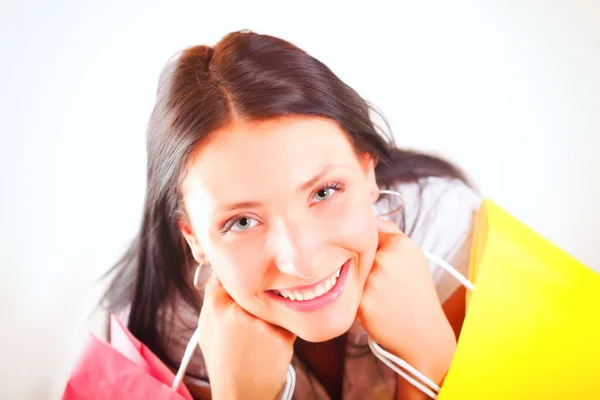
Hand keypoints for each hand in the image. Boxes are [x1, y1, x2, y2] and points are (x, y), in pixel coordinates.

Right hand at [197, 274, 295, 399]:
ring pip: (274, 306)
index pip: (232, 275)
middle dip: (257, 300)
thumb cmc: (222, 359)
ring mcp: (261, 323)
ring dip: (271, 316)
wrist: (239, 393)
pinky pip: (287, 322)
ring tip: (258, 339)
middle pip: (257, 290)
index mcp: (216, 305)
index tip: (245, 283)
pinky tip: (269, 347)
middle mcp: (238, 310)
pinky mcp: (281, 336)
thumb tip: (222, 269)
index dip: (240, 279)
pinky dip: (282, 331)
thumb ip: (215, 297)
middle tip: (251, 323)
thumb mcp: (208, 326)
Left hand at [357, 218, 455, 384]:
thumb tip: (367, 217)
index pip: (367, 229)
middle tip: (378, 279)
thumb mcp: (413, 256)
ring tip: (377, 293)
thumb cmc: (416, 292)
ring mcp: (371, 280)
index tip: (369, 250)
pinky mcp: (360, 301)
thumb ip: (390, 233)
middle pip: (355, 251)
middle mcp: (384, 259)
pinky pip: (347, 291)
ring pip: (350, 271)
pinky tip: (372, 305)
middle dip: (360, 262)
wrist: (422, 333)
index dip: (366, 242)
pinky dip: (355, 297)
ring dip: (356, 279)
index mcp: (399, 244)